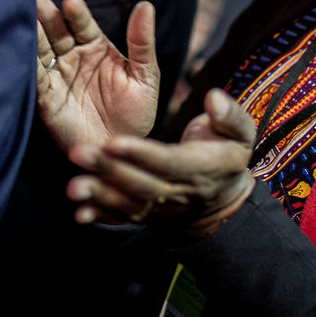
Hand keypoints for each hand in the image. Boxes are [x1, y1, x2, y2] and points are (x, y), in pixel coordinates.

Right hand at [36, 0, 159, 151]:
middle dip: (47, 16)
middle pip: (56, 32)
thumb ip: (142, 42)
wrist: (120, 153)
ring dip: (32, 36)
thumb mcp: (145, 77)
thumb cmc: (136, 114)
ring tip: (25, 20)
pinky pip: (34, 79)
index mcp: (95, 47)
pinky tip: (20, 51)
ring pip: (41, 51)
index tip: (71, 2)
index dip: (76, 14)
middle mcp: (72, 58)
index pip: (82, 25)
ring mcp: (57, 77)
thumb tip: (145, 5)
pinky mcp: (45, 98)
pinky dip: (26, 65)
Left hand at [66, 88, 256, 235]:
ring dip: (100, 196)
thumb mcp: (241, 132)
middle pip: (142, 184)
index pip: (168, 161)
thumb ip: (229, 114)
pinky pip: (125, 218)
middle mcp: (180, 192)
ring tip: (74, 187)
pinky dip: (102, 216)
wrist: (225, 196)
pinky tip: (79, 214)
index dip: (140, 153)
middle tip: (78, 152)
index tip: (112, 140)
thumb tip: (213, 97)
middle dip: (109, 170)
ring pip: (129, 204)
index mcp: (203, 168)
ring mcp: (163, 208)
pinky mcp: (149, 215)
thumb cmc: (228, 152)